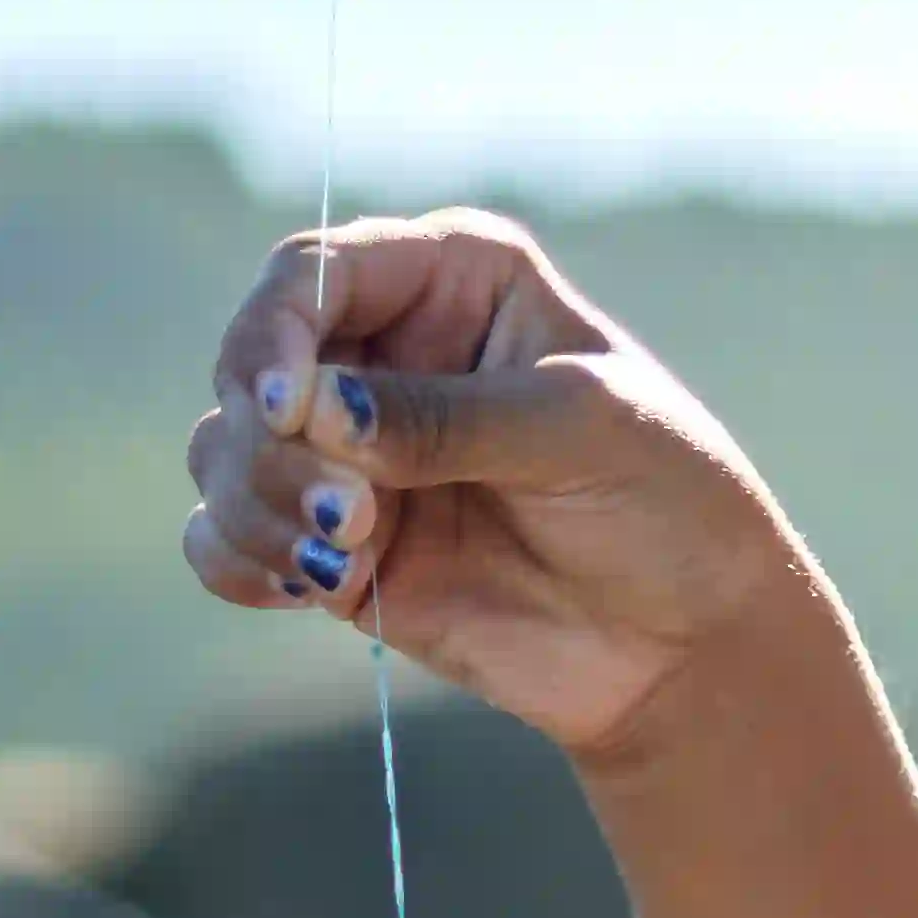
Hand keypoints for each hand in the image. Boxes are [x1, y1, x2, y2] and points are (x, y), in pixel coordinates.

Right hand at [183, 213, 805, 762]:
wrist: (693, 643)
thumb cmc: (668, 502)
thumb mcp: (577, 433)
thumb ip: (446, 419)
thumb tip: (311, 412)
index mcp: (449, 280)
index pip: (310, 274)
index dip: (274, 335)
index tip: (288, 409)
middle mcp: (384, 351)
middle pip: (247, 364)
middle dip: (272, 445)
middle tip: (351, 520)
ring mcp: (352, 451)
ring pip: (223, 452)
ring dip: (254, 507)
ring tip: (343, 562)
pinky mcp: (335, 543)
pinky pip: (226, 539)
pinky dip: (240, 560)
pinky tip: (310, 586)